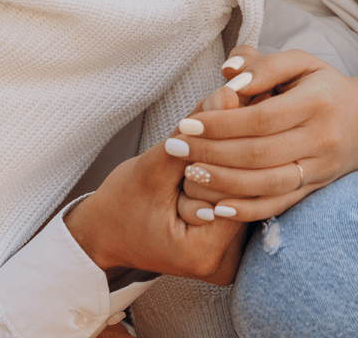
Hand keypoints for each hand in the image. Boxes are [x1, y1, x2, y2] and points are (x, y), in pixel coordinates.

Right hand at [64, 96, 247, 285]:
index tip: (240, 102)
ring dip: (241, 151)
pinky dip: (235, 165)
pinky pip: (243, 195)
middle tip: (241, 102)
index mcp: (204, 253)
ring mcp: (229, 254)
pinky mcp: (229, 240)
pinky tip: (226, 140)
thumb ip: (193, 134)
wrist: (106, 234)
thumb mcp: (152, 165)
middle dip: (242, 143)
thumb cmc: (122, 204)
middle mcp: (224, 261)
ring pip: (250, 189)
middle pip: (251, 189)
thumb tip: (230, 94)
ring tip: (235, 117)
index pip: (241, 187)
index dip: (238, 142)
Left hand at [166, 46, 357, 221]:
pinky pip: (278, 207)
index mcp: (316, 103)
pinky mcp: (314, 191)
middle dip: (211, 153)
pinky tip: (217, 207)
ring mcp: (319, 170)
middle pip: (258, 155)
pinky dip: (247, 211)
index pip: (261, 118)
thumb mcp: (301, 63)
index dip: (221, 123)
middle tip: (175, 146)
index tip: (187, 122)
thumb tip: (227, 73)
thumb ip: (263, 64)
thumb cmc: (325, 86)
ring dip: (223, 183)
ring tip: (189, 173)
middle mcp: (321, 140)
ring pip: (266, 186)